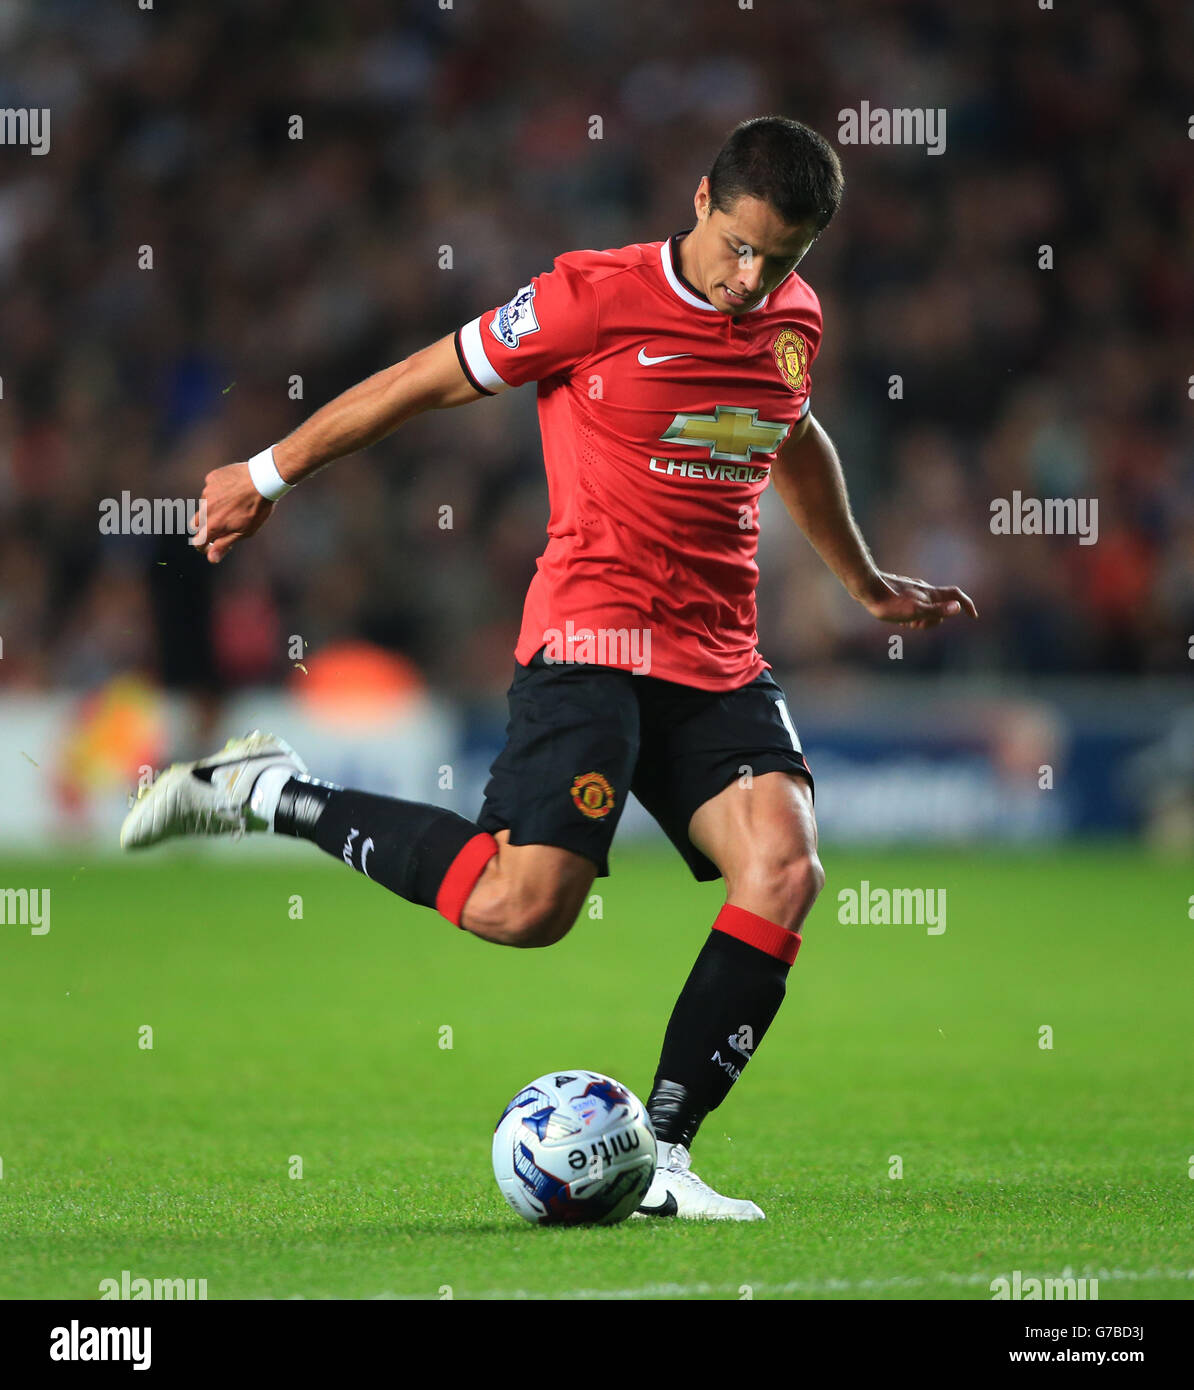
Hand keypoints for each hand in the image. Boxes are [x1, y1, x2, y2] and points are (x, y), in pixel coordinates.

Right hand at [189, 463, 273, 563]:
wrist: (263, 479)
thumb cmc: (257, 509)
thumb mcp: (244, 531)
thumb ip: (224, 544)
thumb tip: (211, 558)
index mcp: (213, 524)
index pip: (198, 541)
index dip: (203, 546)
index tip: (211, 546)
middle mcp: (206, 508)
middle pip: (195, 524)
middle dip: (204, 527)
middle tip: (220, 525)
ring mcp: (207, 492)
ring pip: (204, 504)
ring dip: (213, 507)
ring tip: (234, 503)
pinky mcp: (211, 478)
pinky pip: (210, 488)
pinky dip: (218, 491)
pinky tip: (233, 490)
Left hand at [855, 571, 978, 628]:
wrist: (867, 588)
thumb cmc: (890, 603)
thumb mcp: (915, 611)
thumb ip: (937, 610)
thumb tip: (958, 608)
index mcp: (931, 594)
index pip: (956, 596)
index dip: (967, 605)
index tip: (973, 616)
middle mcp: (924, 590)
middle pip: (941, 607)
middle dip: (934, 620)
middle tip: (917, 626)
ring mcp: (913, 591)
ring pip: (926, 608)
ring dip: (921, 620)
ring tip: (906, 624)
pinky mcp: (901, 593)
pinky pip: (914, 606)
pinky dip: (912, 616)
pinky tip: (899, 620)